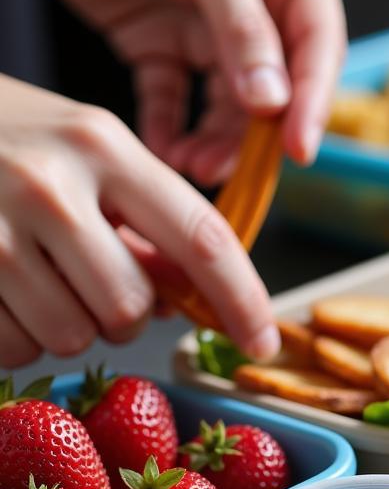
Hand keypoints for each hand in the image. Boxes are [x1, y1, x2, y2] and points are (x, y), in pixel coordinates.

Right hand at [0, 75, 278, 365]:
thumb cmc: (2, 140)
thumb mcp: (84, 155)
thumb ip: (144, 220)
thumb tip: (194, 296)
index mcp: (103, 147)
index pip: (203, 239)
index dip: (243, 301)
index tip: (263, 343)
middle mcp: (50, 186)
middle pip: (131, 309)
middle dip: (123, 314)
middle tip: (86, 279)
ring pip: (72, 337)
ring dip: (65, 327)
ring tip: (32, 279)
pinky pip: (13, 348)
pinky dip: (15, 337)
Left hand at [39, 0, 345, 183]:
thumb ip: (242, 30)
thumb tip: (273, 103)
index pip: (318, 50)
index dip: (311, 104)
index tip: (298, 150)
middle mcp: (265, 11)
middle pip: (278, 92)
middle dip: (254, 138)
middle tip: (233, 172)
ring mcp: (216, 34)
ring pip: (229, 108)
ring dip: (213, 143)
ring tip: (191, 165)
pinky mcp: (170, 49)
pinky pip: (177, 102)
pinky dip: (170, 130)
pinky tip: (164, 151)